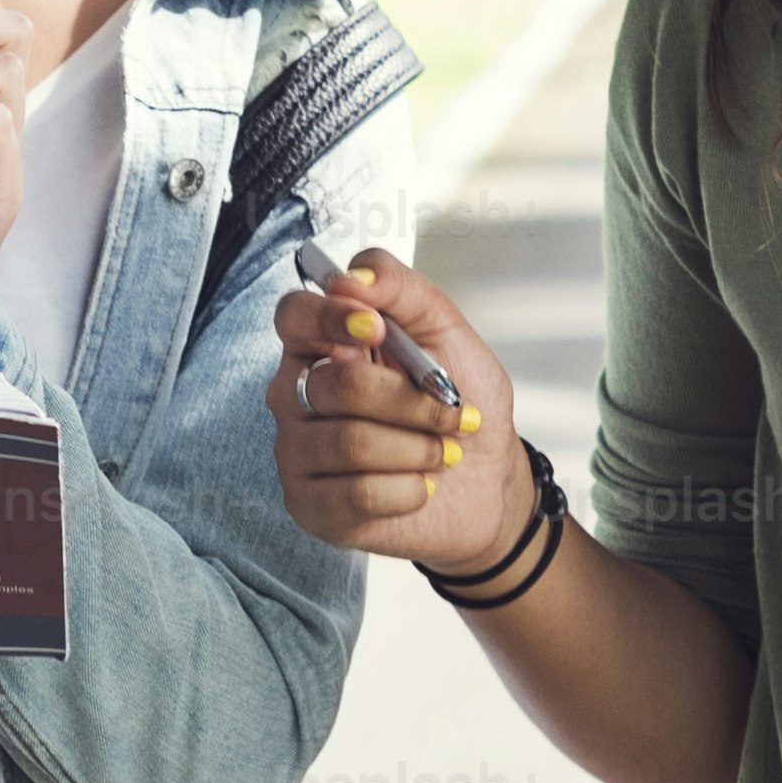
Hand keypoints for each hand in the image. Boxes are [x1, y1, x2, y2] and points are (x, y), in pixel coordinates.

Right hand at [267, 251, 522, 578]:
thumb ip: (402, 290)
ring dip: (417, 448)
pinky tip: (420, 487)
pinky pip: (355, 494)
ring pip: (349, 443)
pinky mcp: (309, 507)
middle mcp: (297, 395)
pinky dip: (407, 489)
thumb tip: (352, 276)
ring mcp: (297, 453)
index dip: (329, 319)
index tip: (377, 329)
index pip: (293, 315)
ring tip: (442, 453)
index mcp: (323, 344)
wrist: (489, 481)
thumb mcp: (448, 332)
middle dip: (410, 401)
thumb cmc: (462, 402)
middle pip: (335, 385)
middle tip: (451, 414)